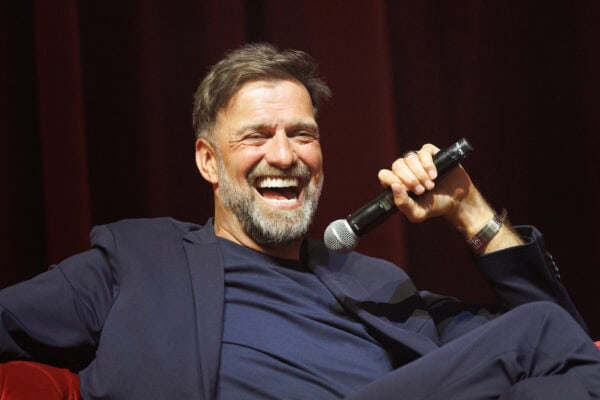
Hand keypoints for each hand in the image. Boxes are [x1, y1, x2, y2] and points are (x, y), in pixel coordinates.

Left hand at [379, 143, 523, 252]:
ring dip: (420, 174)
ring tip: (431, 186)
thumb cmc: (434, 206)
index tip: (406, 190)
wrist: (457, 200)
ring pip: (410, 158)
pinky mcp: (431, 153)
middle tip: (421, 191)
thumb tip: (394, 186)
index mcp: (397, 182)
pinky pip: (424, 152)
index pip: (384, 174)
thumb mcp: (417, 213)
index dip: (393, 180)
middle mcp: (405, 169)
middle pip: (397, 165)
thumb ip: (403, 204)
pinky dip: (428, 164)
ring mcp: (417, 160)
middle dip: (409, 179)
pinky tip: (435, 175)